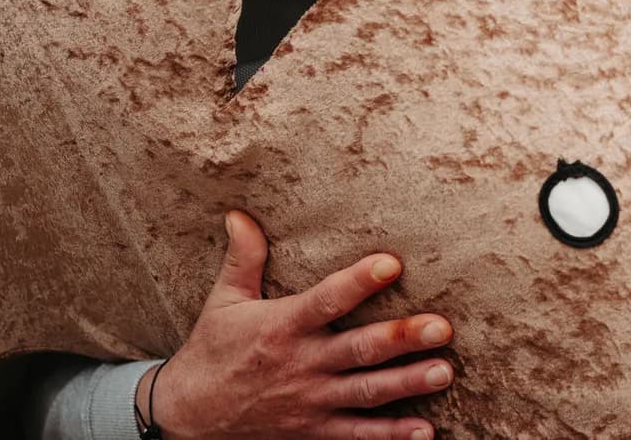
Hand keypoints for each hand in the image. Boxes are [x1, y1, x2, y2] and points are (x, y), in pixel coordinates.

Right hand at [143, 210, 453, 439]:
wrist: (185, 417)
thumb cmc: (211, 350)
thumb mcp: (223, 301)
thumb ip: (243, 257)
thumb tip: (239, 213)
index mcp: (282, 326)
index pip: (326, 300)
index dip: (358, 282)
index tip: (392, 263)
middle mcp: (301, 364)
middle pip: (358, 350)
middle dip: (402, 339)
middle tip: (442, 327)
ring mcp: (310, 400)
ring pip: (366, 392)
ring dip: (407, 383)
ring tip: (444, 370)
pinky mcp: (312, 430)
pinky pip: (356, 435)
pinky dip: (389, 434)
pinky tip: (424, 429)